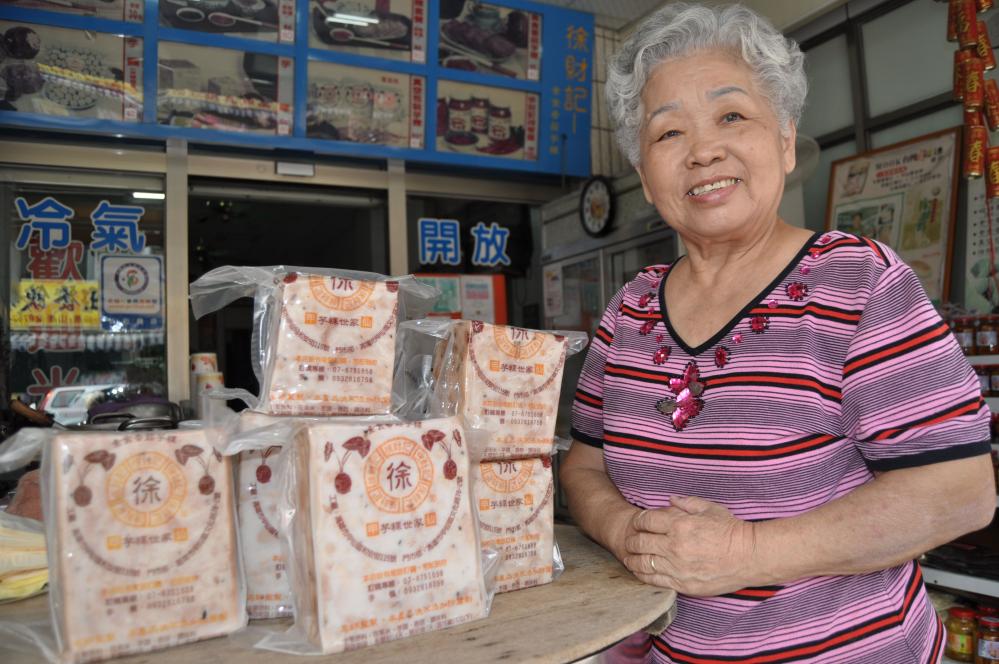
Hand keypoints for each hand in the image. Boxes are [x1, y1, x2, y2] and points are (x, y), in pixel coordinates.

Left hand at [622, 495, 759, 595]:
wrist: (750, 556)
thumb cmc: (730, 530)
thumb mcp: (709, 508)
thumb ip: (686, 503)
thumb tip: (669, 500)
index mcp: (679, 525)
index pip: (646, 521)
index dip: (639, 521)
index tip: (639, 522)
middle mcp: (675, 546)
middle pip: (640, 542)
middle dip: (632, 539)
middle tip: (631, 540)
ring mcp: (677, 567)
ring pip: (643, 563)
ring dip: (633, 558)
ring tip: (630, 556)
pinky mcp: (683, 584)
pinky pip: (654, 580)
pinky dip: (643, 574)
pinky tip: (641, 570)